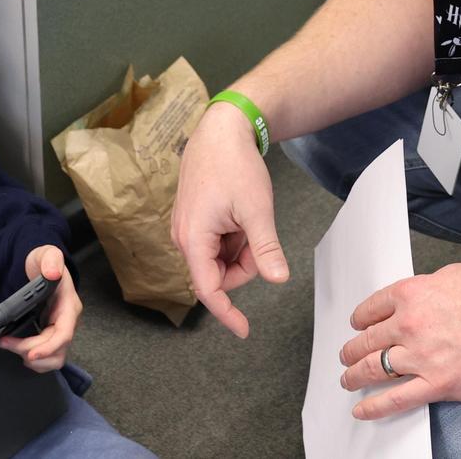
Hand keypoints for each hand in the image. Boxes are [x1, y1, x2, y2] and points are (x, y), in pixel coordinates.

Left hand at [0, 245, 80, 372]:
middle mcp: (68, 321)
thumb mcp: (48, 254)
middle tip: (7, 342)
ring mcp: (59, 329)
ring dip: (32, 359)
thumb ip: (51, 260)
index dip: (49, 347)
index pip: (64, 334)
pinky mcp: (50, 335)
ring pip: (53, 358)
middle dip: (30, 351)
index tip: (31, 353)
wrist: (41, 266)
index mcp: (69, 306)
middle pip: (56, 350)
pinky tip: (18, 347)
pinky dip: (32, 358)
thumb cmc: (45, 262)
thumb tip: (53, 272)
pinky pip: (46, 356)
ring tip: (11, 346)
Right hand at [171, 101, 288, 337]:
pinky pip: (217, 243)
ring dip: (240, 247)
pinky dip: (235, 236)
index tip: (244, 330)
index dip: (227, 313)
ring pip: (220, 258)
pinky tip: (240, 212)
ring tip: (249, 215)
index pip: (208, 290)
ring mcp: (187, 228)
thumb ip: (265, 249)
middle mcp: (184, 237)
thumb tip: (277, 279)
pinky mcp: (193, 220)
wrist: (221, 129)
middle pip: (219, 274)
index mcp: (194, 238)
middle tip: (261, 235)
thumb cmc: (234, 165)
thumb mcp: (257, 209)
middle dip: (245, 263)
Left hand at [336, 263, 460, 419]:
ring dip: (355, 375)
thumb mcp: (457, 276)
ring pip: (374, 368)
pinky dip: (375, 407)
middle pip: (368, 339)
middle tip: (347, 354)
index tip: (358, 323)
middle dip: (352, 348)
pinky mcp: (437, 385)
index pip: (374, 307)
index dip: (362, 317)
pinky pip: (396, 399)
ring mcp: (421, 357)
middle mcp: (410, 325)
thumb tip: (423, 299)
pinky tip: (362, 410)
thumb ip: (431, 288)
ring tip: (348, 379)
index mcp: (414, 294)